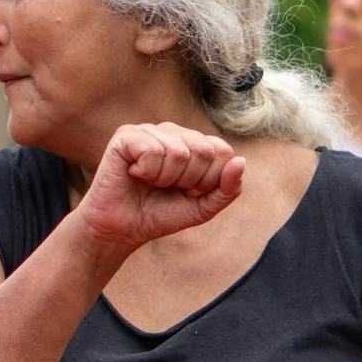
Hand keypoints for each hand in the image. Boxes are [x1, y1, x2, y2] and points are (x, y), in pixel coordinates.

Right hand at [76, 123, 243, 253]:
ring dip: (165, 179)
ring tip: (150, 183)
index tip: (189, 193)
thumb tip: (240, 162)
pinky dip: (146, 172)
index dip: (209, 181)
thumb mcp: (202, 208)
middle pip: (204, 151)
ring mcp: (149, 131)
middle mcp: (173, 132)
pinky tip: (134, 175)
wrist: (121, 230)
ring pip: (179, 152)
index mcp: (193, 144)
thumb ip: (227, 189)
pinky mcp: (126, 135)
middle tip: (167, 189)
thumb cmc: (159, 215)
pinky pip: (153, 150)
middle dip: (189, 181)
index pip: (222, 151)